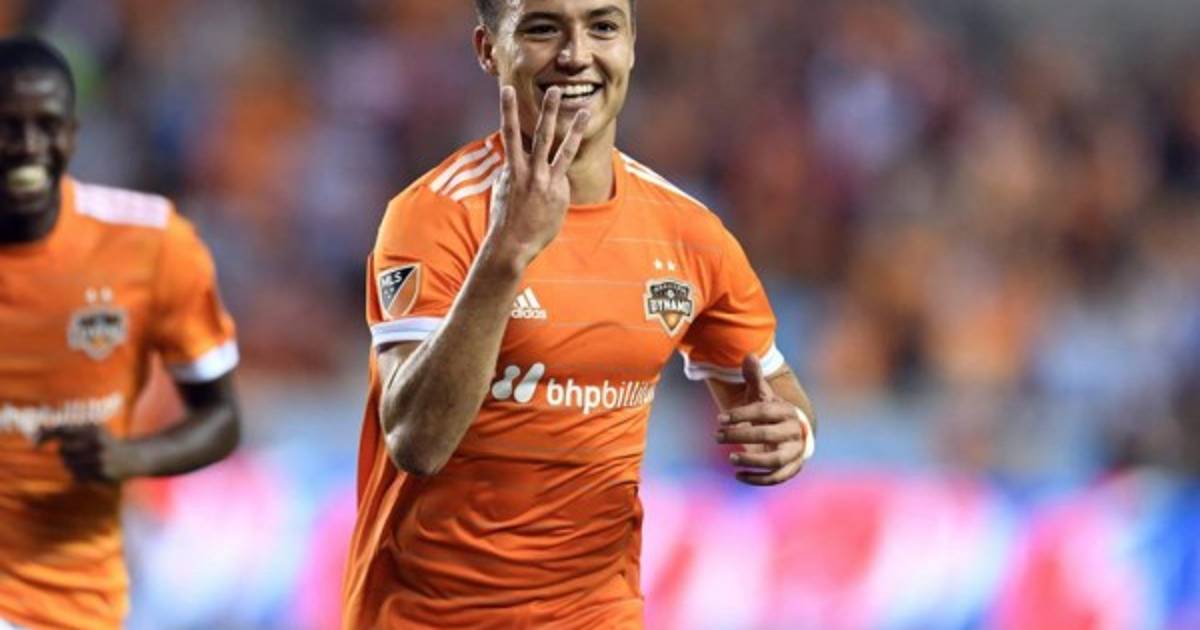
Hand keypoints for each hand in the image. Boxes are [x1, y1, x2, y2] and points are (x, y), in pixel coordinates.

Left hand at [35, 425, 140, 482]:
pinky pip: (77, 476)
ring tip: (87, 460)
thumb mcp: (93, 429)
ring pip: (69, 465)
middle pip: (63, 450)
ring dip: (73, 464)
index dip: (46, 435)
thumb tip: (39, 428)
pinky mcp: (101, 474)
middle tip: (75, 451)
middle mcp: (96, 443)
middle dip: (65, 452)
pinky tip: (93, 469)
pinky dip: (80, 474)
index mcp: (94, 429)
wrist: (134, 458)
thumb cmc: (106, 441)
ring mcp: (99, 460)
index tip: (35, 443)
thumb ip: (69, 427)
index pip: (62, 430)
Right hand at [486, 85, 590, 267]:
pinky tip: (549, 199)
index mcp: (511, 167)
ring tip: (585, 112)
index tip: (508, 90)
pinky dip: (559, 183)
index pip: (511, 133)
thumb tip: (514, 164)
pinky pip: (563, 180)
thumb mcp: (502, 190)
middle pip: (539, 134)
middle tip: (554, 90)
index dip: (508, 110)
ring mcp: (546, 182)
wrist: (511, 244)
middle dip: (547, 111)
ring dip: (574, 129)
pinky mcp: (559, 193)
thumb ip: (511, 172)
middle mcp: (529, 171)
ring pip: (563, 150)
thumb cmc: (504, 219)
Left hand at [715, 355, 813, 485]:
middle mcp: (794, 431)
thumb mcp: (762, 394)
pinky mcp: (792, 468)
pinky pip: (777, 478)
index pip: (763, 411)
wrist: (793, 432)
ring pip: (774, 460)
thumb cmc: (770, 412)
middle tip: (717, 437)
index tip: (719, 419)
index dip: (741, 414)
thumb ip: (754, 378)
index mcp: (787, 411)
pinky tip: (737, 475)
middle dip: (740, 435)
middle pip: (767, 435)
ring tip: (730, 457)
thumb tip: (748, 355)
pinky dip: (758, 479)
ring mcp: (795, 452)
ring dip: (751, 460)